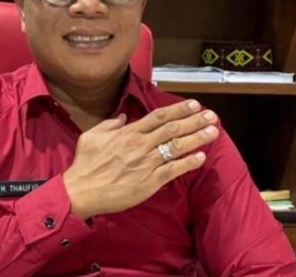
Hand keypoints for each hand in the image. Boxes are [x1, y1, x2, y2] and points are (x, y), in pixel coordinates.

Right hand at [62, 100, 217, 219]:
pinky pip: (173, 170)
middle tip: (212, 115)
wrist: (82, 190)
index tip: (194, 104)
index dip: (178, 110)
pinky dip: (187, 163)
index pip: (158, 117)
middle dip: (194, 121)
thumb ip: (109, 124)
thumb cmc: (85, 163)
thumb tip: (124, 118)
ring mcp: (146, 163)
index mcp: (128, 133)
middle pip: (172, 129)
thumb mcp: (91, 136)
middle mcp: (140, 145)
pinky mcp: (150, 182)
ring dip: (197, 138)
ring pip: (176, 147)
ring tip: (213, 132)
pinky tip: (201, 158)